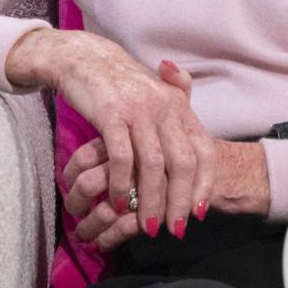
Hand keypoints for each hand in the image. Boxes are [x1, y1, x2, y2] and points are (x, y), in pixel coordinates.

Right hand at [18, 30, 214, 239]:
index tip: (199, 212)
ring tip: (146, 225)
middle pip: (181, 163)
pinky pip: (121, 156)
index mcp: (179, 105)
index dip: (204, 183)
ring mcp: (137, 110)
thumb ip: (178, 123)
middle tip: (174, 229)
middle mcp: (163, 106)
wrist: (83, 58)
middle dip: (179, 201)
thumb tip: (194, 161)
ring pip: (153, 165)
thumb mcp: (156, 96)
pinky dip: (122, 183)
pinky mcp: (110, 113)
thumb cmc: (120, 85)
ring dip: (151, 200)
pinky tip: (118, 202)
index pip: (203, 150)